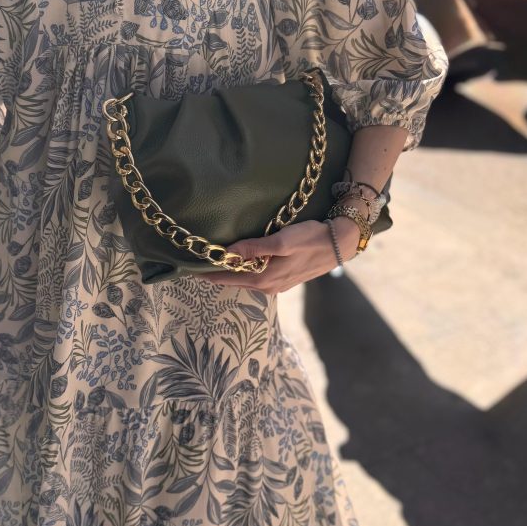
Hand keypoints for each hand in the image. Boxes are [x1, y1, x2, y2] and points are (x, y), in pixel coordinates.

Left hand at [197, 218, 359, 292]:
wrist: (341, 244)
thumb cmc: (312, 239)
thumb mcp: (282, 241)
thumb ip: (255, 248)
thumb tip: (228, 253)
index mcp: (264, 279)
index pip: (226, 278)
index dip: (205, 273)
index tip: (185, 267)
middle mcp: (267, 286)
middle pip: (233, 280)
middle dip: (214, 272)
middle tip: (194, 260)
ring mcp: (276, 284)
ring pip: (245, 278)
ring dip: (229, 271)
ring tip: (212, 260)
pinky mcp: (284, 278)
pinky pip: (256, 275)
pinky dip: (244, 269)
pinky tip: (240, 260)